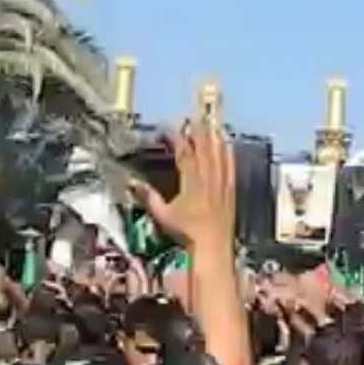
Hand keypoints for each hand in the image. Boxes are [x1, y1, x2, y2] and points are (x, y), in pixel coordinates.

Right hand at [130, 120, 233, 247]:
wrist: (213, 247)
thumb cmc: (187, 234)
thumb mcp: (163, 216)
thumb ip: (149, 197)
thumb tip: (132, 183)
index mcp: (191, 185)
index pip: (184, 155)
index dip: (177, 140)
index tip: (170, 129)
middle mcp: (209, 181)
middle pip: (204, 150)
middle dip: (197, 132)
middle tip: (193, 117)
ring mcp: (222, 185)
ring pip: (218, 156)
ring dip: (213, 138)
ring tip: (210, 123)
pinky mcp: (231, 191)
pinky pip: (230, 167)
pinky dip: (228, 153)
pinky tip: (228, 144)